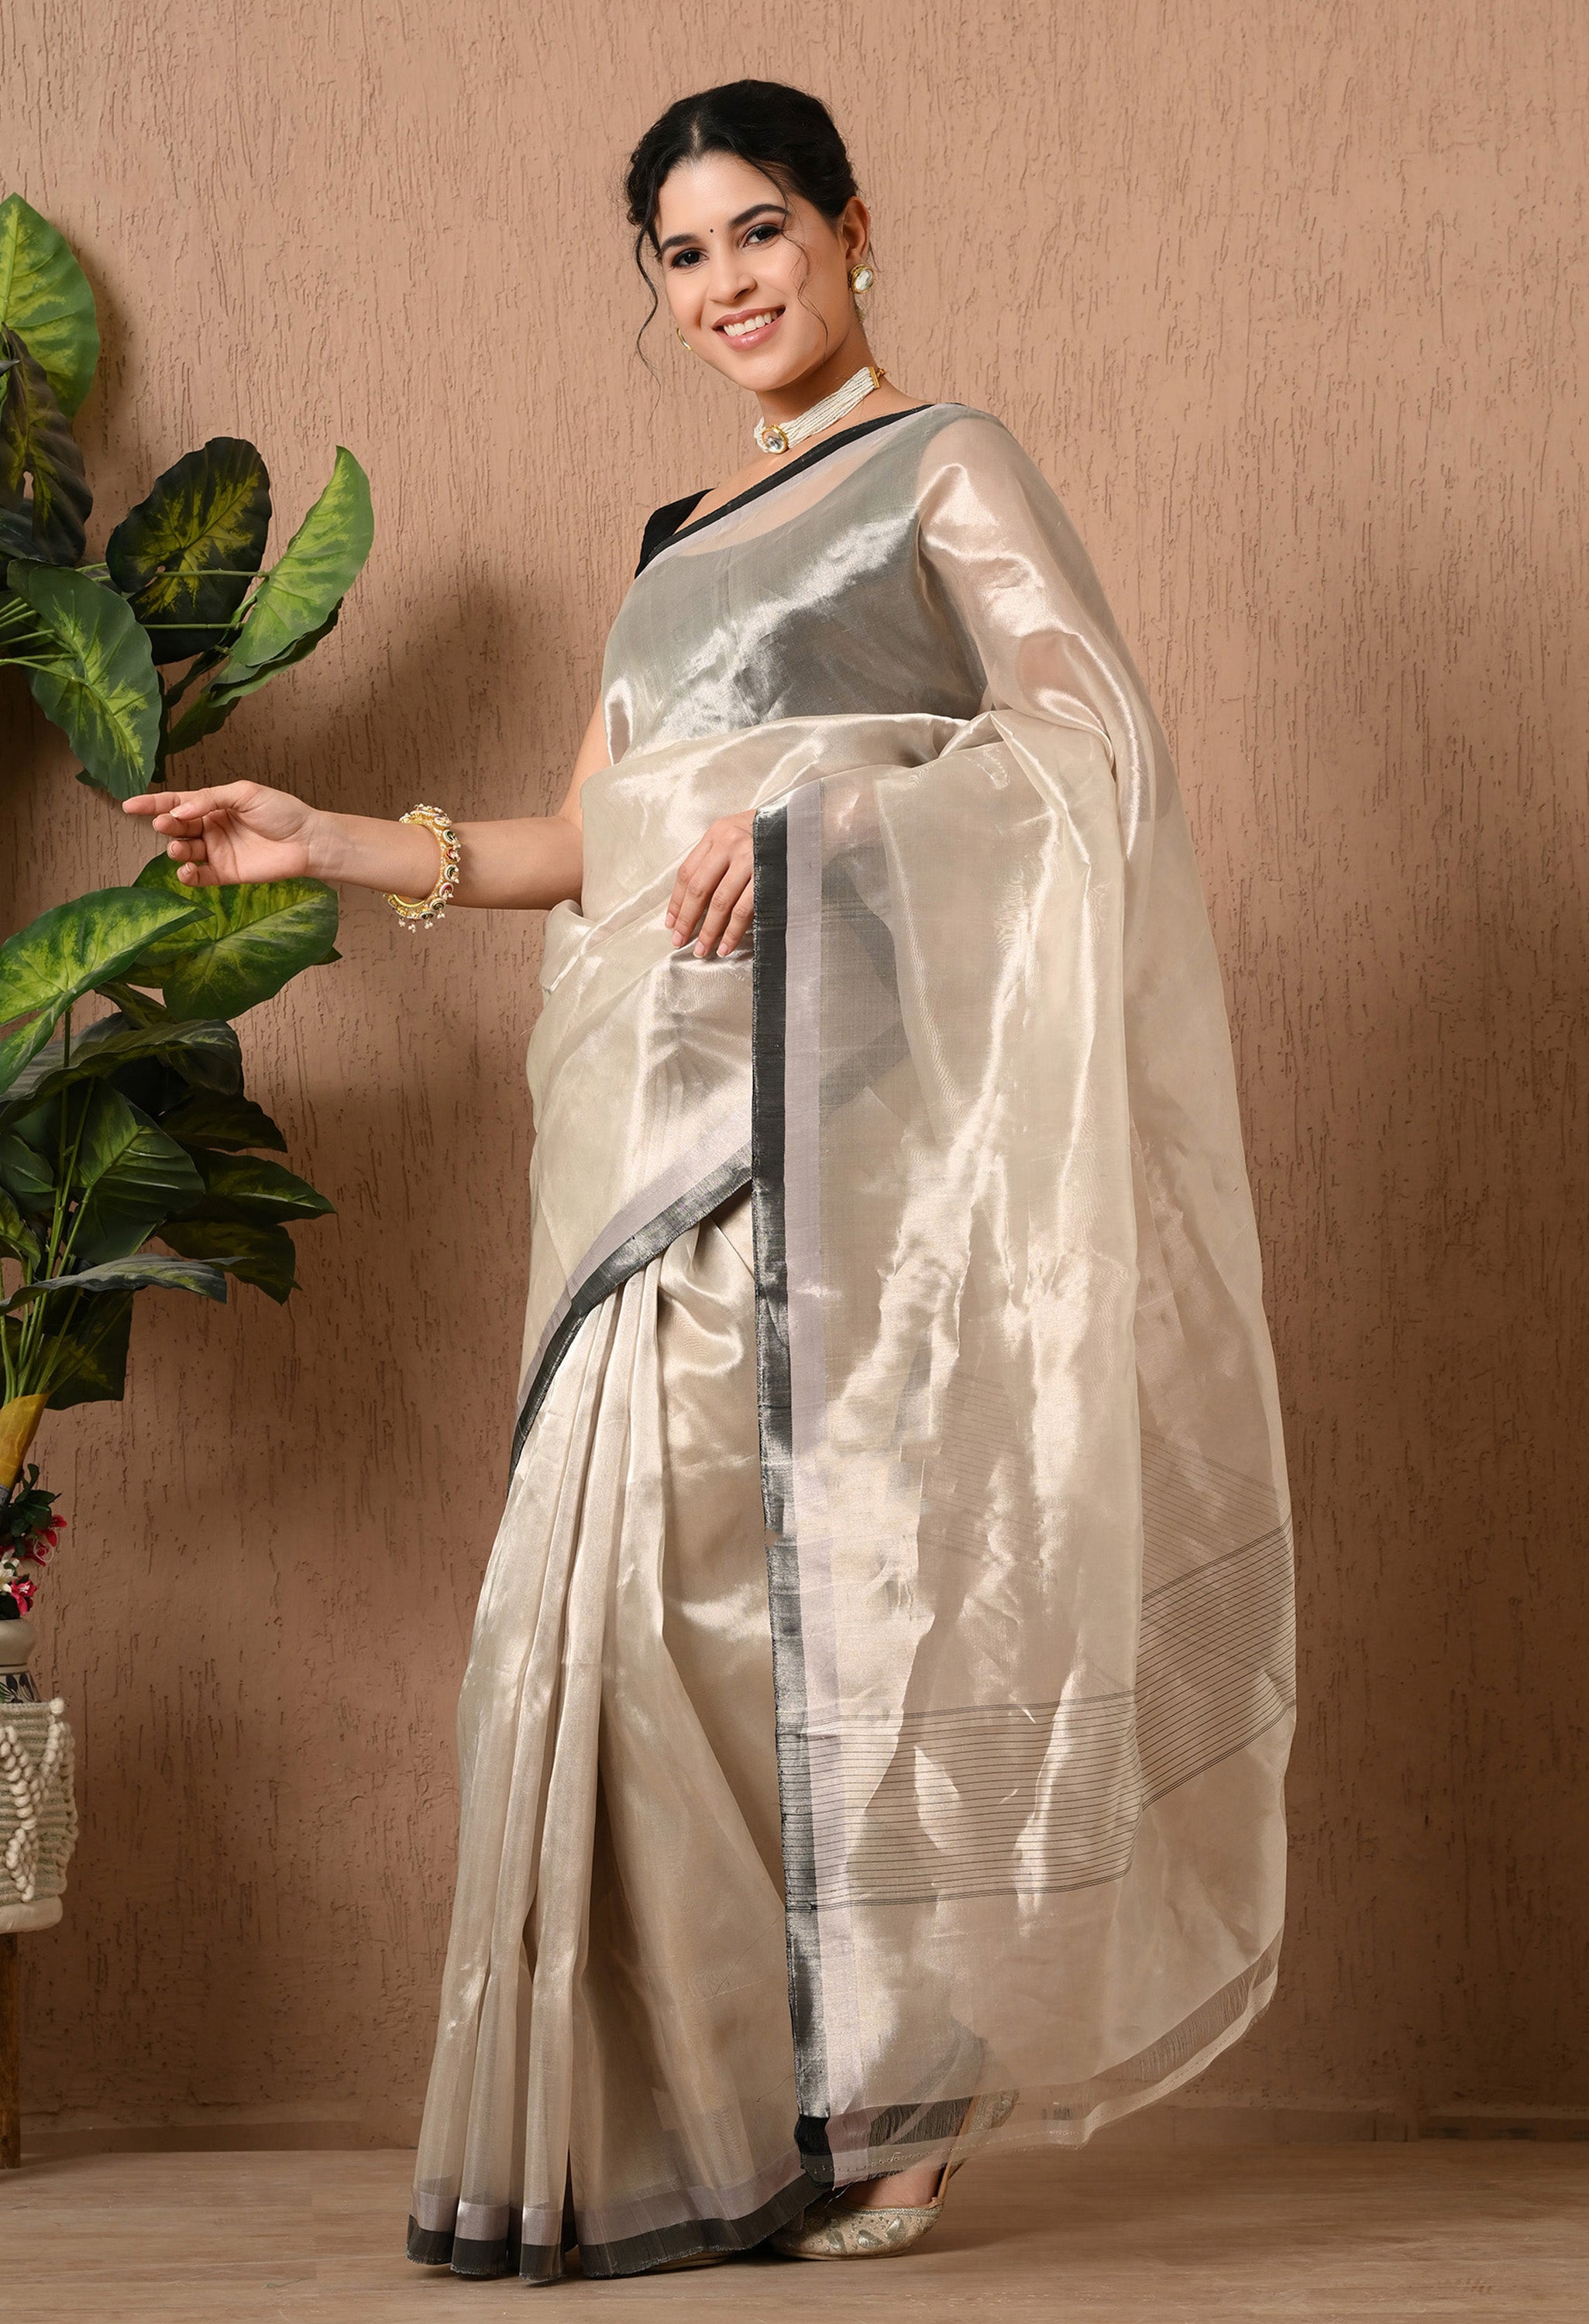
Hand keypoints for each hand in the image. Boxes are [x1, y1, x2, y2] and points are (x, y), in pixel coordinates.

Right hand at [121, 781, 323, 886]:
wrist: (308, 840)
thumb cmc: (281, 811)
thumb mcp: (244, 793)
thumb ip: (209, 799)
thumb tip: (179, 810)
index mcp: (213, 805)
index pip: (177, 803)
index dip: (152, 804)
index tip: (129, 805)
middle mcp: (211, 828)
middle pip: (178, 827)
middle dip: (167, 825)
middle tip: (165, 823)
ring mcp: (217, 852)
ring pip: (185, 852)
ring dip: (177, 849)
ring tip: (180, 847)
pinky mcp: (226, 874)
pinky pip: (200, 877)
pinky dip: (188, 875)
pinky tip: (186, 871)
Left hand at [665, 811, 755, 956]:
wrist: (805, 824)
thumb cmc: (769, 833)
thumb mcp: (736, 835)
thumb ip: (714, 859)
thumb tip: (691, 902)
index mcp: (716, 833)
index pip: (687, 872)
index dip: (677, 901)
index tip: (671, 923)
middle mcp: (730, 843)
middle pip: (699, 888)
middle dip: (688, 919)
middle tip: (679, 941)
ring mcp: (749, 859)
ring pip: (720, 902)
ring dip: (709, 931)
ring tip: (702, 949)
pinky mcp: (767, 875)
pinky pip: (744, 909)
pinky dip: (732, 932)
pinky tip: (725, 945)